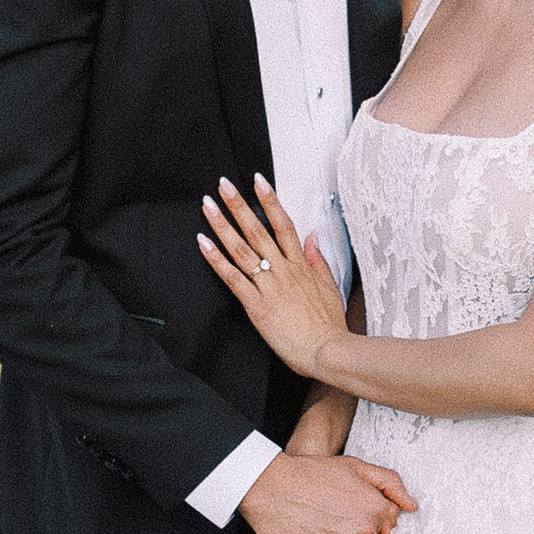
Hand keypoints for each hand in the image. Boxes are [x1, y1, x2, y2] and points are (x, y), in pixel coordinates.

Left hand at [198, 177, 350, 376]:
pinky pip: (232, 277)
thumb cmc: (329, 327)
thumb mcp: (330, 288)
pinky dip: (216, 259)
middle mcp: (283, 270)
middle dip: (239, 204)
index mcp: (300, 266)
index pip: (284, 225)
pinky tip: (203, 243)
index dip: (271, 200)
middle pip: (258, 229)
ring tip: (208, 206)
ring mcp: (269, 286)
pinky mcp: (256, 305)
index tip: (259, 181)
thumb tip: (313, 238)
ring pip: (241, 248)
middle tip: (224, 184)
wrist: (327, 351)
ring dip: (222, 224)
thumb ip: (318, 261)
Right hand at [239, 447, 414, 533]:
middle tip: (323, 524)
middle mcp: (364, 532)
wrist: (270, 484)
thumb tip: (411, 507)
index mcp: (375, 508)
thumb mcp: (356, 467)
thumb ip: (390, 484)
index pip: (384, 531)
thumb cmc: (310, 474)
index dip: (361, 525)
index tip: (344, 521)